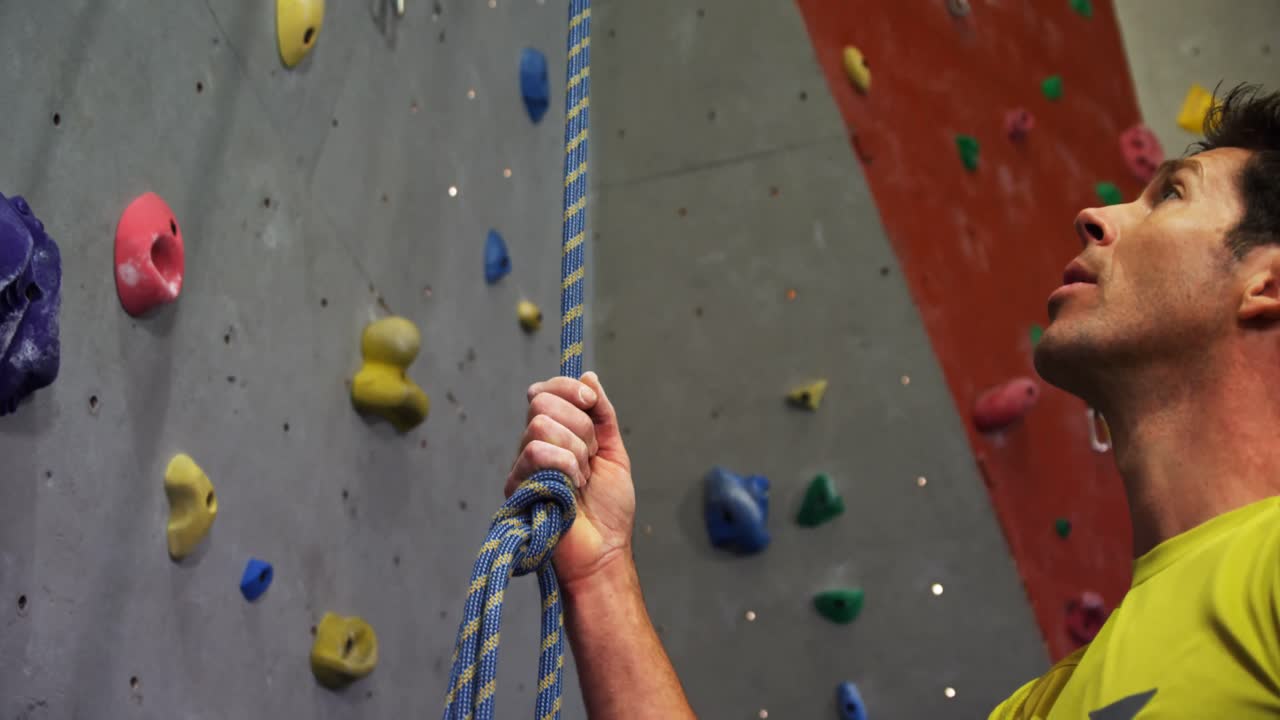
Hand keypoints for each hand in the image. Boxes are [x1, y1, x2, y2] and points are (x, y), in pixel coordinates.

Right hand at [507, 371, 634, 586]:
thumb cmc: (609, 508)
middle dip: (580, 426)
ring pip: (540, 425)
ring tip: (582, 479)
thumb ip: (602, 414)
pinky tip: (571, 488)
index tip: (590, 403)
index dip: (568, 389)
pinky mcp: (516, 485)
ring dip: (575, 451)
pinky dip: (564, 465)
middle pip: (542, 402)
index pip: (546, 390)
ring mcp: (523, 465)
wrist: (604, 549)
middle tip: (590, 458)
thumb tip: (587, 376)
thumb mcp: (613, 451)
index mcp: (556, 434)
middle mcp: (535, 445)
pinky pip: (535, 451)